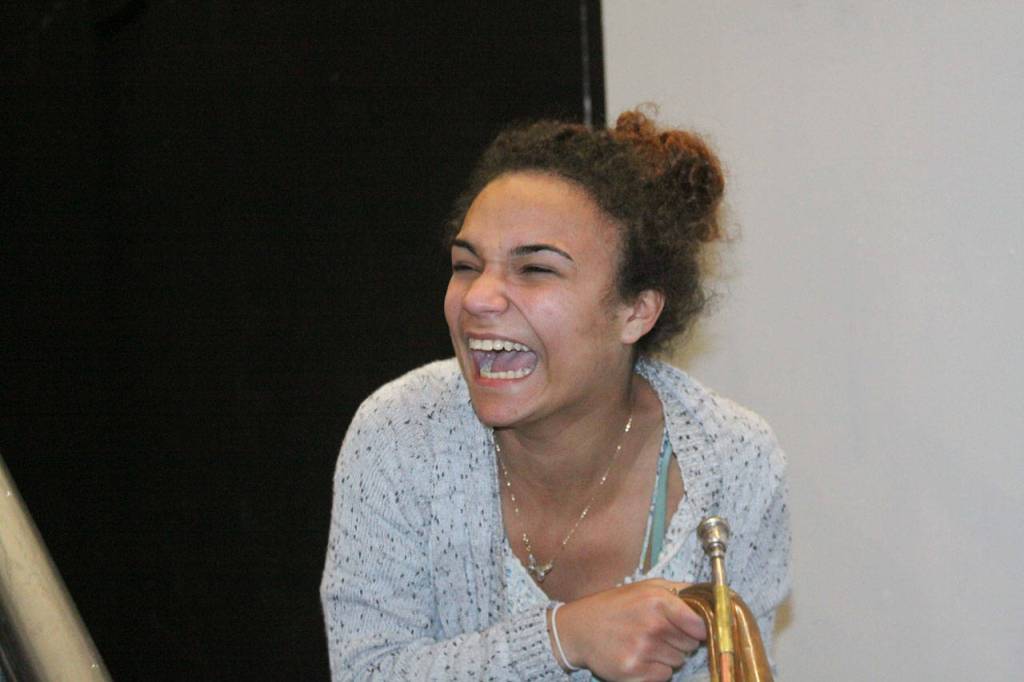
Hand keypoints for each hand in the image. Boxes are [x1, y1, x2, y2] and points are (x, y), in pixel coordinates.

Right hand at [552, 579, 706, 681]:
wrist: (580, 628)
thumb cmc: (617, 606)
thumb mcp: (646, 587)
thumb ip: (680, 590)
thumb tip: (716, 594)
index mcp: (657, 600)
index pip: (700, 625)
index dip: (698, 629)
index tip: (692, 628)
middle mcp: (651, 625)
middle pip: (691, 644)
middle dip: (680, 640)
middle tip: (657, 632)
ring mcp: (642, 650)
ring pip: (678, 661)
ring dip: (667, 655)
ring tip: (644, 643)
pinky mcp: (634, 671)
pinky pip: (664, 675)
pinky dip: (655, 670)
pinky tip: (639, 657)